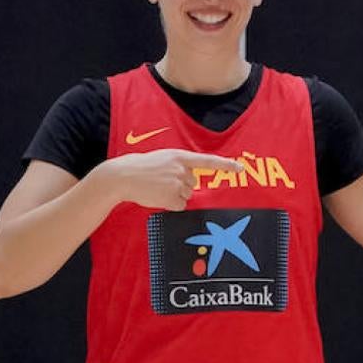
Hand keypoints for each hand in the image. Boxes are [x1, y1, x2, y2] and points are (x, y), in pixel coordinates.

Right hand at [102, 149, 242, 210]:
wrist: (122, 176)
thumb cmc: (143, 167)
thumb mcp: (164, 159)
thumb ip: (180, 166)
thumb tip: (193, 183)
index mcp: (179, 156)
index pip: (208, 161)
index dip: (226, 165)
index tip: (241, 168)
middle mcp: (181, 170)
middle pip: (193, 184)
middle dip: (181, 185)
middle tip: (162, 182)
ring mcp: (176, 184)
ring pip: (186, 195)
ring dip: (174, 195)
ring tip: (156, 188)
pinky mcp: (171, 197)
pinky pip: (179, 205)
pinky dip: (170, 204)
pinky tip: (157, 196)